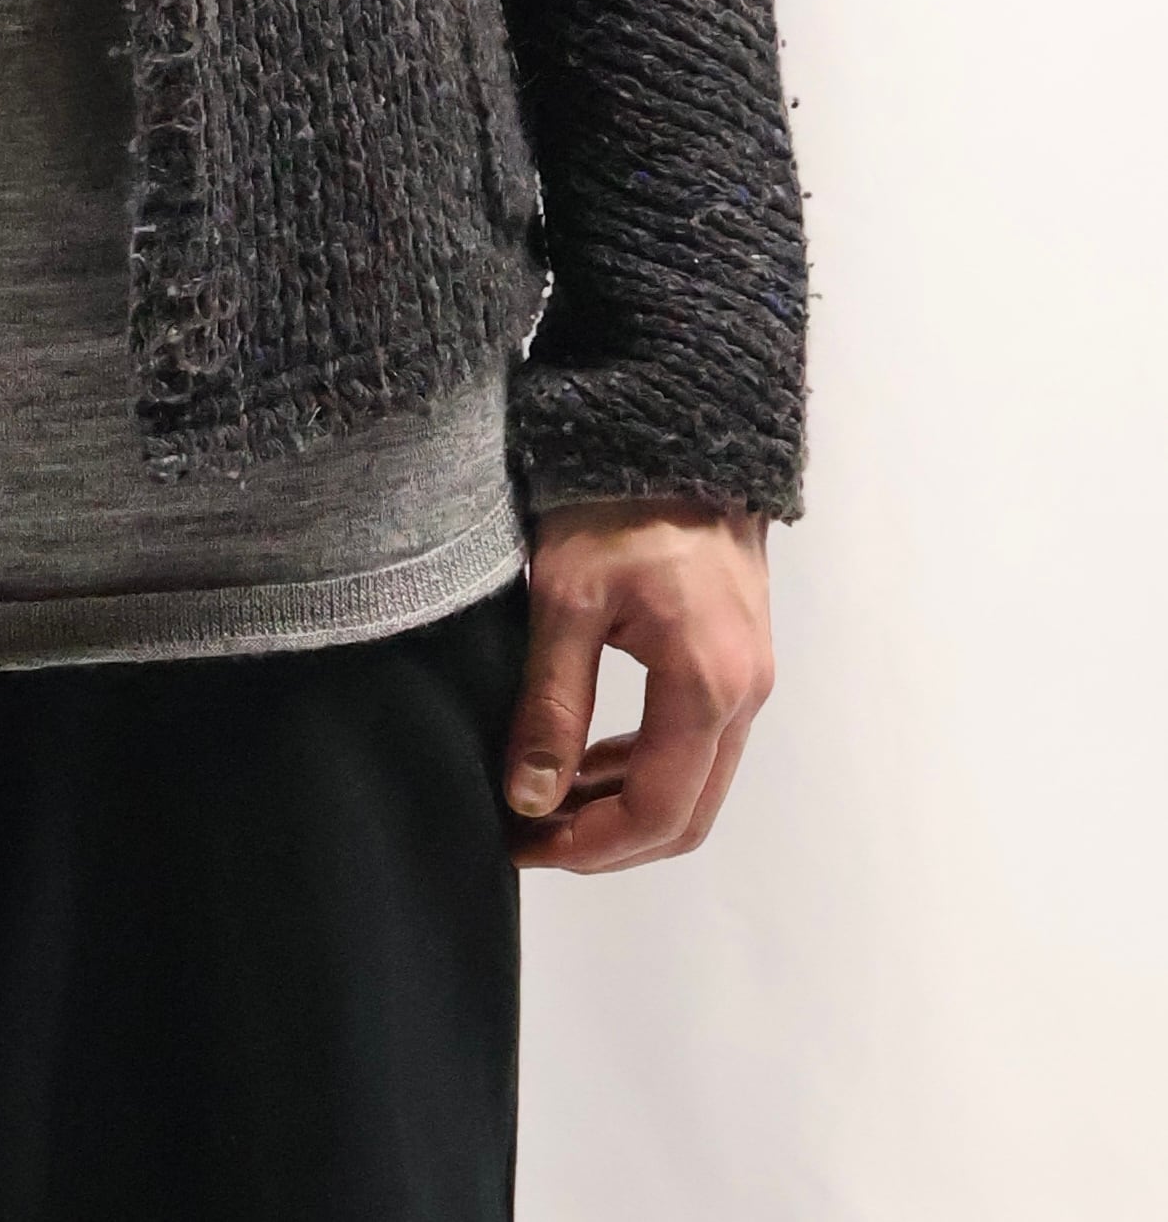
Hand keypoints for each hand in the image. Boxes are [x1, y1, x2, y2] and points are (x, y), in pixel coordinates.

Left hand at [503, 497, 774, 871]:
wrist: (679, 427)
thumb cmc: (617, 501)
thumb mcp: (565, 598)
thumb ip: (551, 704)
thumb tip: (529, 798)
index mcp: (707, 685)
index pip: (656, 811)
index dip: (589, 846)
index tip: (523, 845)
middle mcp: (745, 694)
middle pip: (686, 815)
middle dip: (607, 841)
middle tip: (529, 837)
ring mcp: (749, 677)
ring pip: (695, 783)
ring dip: (624, 805)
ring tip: (543, 802)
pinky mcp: (737, 657)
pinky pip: (698, 742)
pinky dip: (643, 764)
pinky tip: (585, 757)